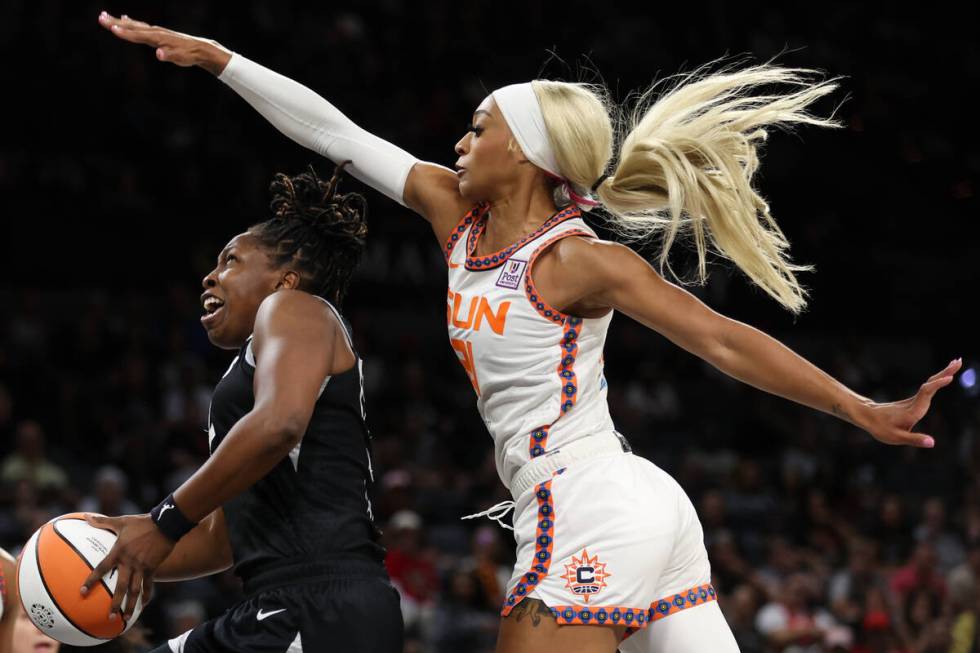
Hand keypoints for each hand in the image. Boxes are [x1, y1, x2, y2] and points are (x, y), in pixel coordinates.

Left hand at [80, 513, 173, 621]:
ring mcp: (142, 567)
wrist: (165, 524)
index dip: (92, 580)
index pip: (102, 568)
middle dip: (115, 603)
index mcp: (119, 552)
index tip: (82, 592)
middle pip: (121, 586)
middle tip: (109, 617)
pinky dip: (146, 595)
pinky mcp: (153, 568)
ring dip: (131, 605)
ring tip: (126, 618)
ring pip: (135, 590)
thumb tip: (86, 517)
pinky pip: (149, 585)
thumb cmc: (141, 522)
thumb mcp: (121, 521)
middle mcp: (129, 562)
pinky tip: (144, 604)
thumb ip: (103, 522)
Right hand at [97, 11, 230, 74]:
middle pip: (132, 27)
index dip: (125, 33)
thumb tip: (159, 54)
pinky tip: (125, 19)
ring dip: (119, 21)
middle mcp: (155, 32)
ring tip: (105, 16)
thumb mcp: (181, 58)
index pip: (138, 35)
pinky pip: (140, 27)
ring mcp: (156, 31)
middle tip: (100, 18)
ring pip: (134, 25)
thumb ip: (169, 55)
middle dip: (116, 23)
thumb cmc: (189, 55)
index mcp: (158, 38)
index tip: (112, 28)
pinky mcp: (157, 34)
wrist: (200, 49)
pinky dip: (130, 22)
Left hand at [859, 358, 960, 447]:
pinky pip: (928, 388)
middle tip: (959, 361)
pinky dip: (937, 380)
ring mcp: (914, 400)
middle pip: (931, 385)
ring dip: (943, 374)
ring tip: (956, 363)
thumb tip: (932, 442)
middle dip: (945, 373)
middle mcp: (914, 402)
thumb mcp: (897, 437)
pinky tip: (944, 377)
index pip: (926, 394)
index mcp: (912, 411)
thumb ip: (915, 439)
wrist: (868, 417)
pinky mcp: (914, 400)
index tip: (949, 378)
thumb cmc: (881, 428)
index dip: (936, 385)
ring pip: (930, 384)